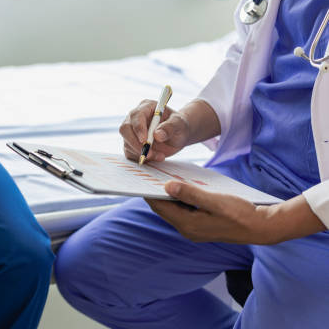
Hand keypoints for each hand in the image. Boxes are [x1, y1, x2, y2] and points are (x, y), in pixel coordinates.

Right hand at [119, 99, 190, 161]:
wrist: (178, 135)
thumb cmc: (179, 126)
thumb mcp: (179, 125)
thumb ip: (170, 127)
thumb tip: (157, 135)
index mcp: (146, 107)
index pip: (136, 116)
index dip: (138, 128)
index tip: (145, 140)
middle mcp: (135, 118)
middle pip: (125, 129)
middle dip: (136, 144)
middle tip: (149, 154)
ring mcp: (131, 131)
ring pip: (127, 143)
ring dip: (142, 153)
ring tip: (160, 156)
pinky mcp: (131, 143)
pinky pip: (130, 153)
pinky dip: (141, 158)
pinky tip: (154, 157)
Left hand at [146, 180, 276, 244]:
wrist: (261, 227)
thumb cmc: (239, 213)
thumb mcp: (214, 200)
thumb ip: (190, 194)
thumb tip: (167, 186)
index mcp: (188, 225)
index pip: (160, 207)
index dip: (149, 192)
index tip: (142, 178)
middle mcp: (187, 230)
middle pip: (164, 208)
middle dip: (156, 192)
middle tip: (149, 174)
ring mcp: (194, 229)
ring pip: (173, 209)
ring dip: (168, 195)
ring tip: (162, 177)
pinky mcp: (201, 226)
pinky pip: (183, 210)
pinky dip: (179, 199)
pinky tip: (180, 186)